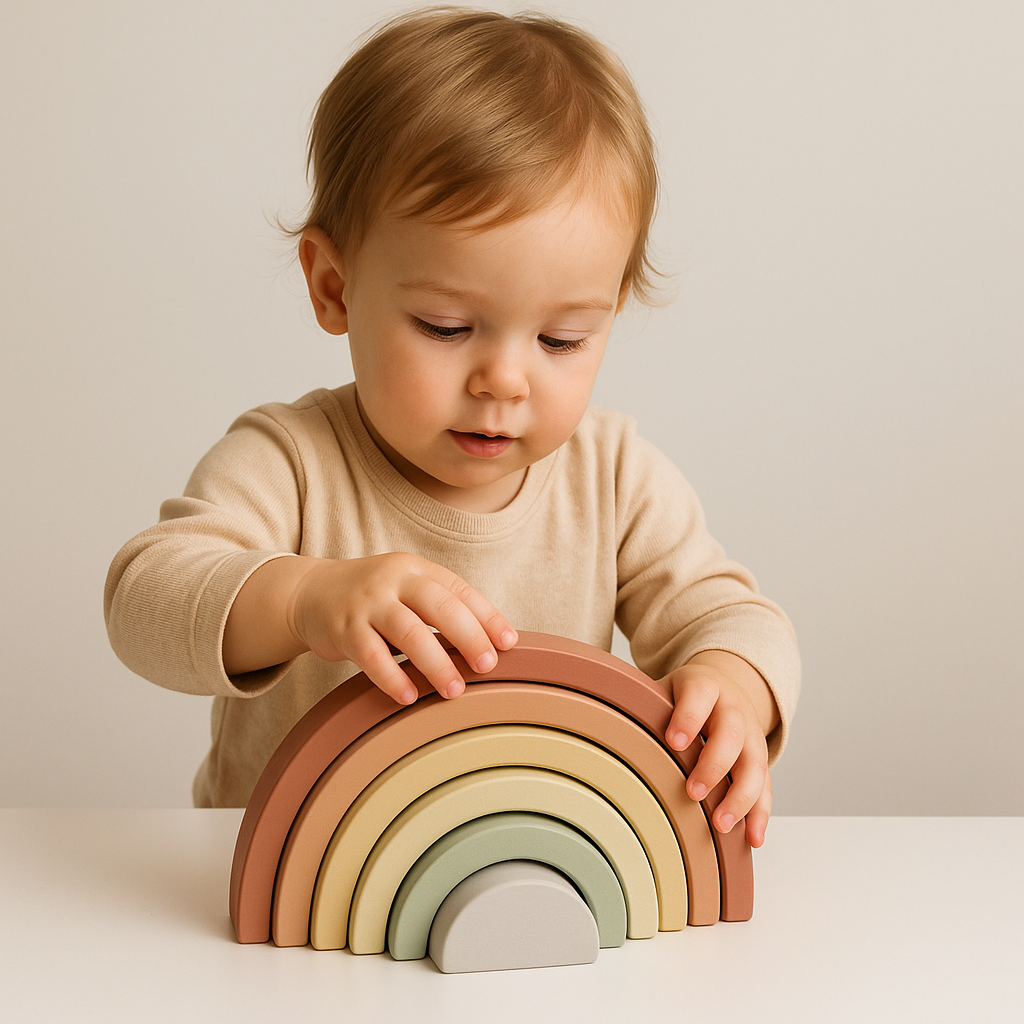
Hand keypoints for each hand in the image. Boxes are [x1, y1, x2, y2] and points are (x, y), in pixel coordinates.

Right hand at [290, 553, 517, 704]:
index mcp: (416, 569)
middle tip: (487, 667)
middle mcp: (393, 580)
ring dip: (436, 664)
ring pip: (409, 632)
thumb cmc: (372, 599)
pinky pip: (371, 656)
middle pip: (439, 606)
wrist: (309, 593)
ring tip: (454, 690)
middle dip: (469, 637)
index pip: (459, 590)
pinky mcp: (343, 628)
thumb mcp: (405, 590)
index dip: (487, 616)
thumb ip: (439, 609)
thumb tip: (489, 645)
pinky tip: (409, 697)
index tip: (509, 643)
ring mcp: (367, 603)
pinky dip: (393, 678)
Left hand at [661, 651, 777, 847]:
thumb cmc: (686, 696)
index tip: (674, 742)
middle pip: (732, 734)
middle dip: (714, 765)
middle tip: (693, 792)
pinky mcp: (761, 760)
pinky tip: (752, 838)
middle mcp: (733, 709)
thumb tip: (598, 728)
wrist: (726, 686)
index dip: (688, 718)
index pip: (699, 696)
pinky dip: (760, 814)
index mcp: (705, 686)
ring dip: (741, 797)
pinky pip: (766, 788)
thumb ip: (642, 706)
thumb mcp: (665, 689)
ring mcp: (752, 736)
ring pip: (754, 765)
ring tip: (721, 824)